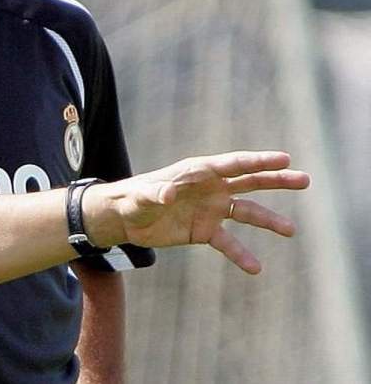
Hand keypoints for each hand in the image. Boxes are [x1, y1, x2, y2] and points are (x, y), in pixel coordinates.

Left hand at [88, 151, 309, 273]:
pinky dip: (241, 254)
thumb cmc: (132, 199)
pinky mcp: (204, 231)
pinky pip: (228, 243)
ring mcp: (210, 209)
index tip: (284, 159)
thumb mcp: (142, 196)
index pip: (234, 164)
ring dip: (268, 220)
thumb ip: (156, 194)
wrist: (124, 219)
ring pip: (246, 212)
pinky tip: (255, 267)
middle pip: (250, 181)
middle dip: (276, 180)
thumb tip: (167, 195)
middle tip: (304, 180)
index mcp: (198, 172)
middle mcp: (210, 188)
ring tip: (290, 230)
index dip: (259, 160)